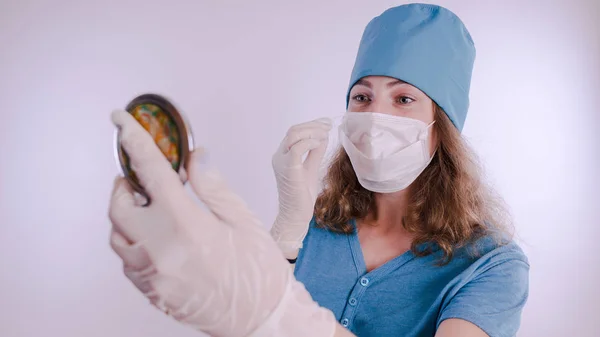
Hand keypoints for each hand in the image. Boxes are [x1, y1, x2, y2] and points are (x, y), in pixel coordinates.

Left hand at [108, 110, 336, 336]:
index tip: (121, 122)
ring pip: (117, 235)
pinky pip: (128, 260)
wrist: (261, 319)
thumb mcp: (243, 220)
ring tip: (153, 209)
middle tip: (144, 179)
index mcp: (186, 226)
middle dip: (127, 185)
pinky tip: (158, 238)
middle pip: (119, 205)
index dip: (134, 141)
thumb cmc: (258, 272)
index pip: (150, 171)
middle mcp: (160, 251)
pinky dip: (134, 241)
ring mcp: (151, 276)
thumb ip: (213, 186)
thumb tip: (195, 157)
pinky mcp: (150, 292)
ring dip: (128, 215)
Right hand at [270, 118, 331, 257]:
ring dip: (312, 131)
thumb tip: (323, 136)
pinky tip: (320, 143)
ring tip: (326, 133)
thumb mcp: (311, 168)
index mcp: (284, 155)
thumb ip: (314, 153)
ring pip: (293, 135)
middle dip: (313, 125)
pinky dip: (309, 142)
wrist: (296, 215)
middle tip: (329, 125)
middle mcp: (279, 156)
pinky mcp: (288, 169)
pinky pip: (297, 148)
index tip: (327, 123)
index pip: (295, 132)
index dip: (311, 124)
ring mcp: (282, 162)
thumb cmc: (302, 195)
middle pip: (293, 130)